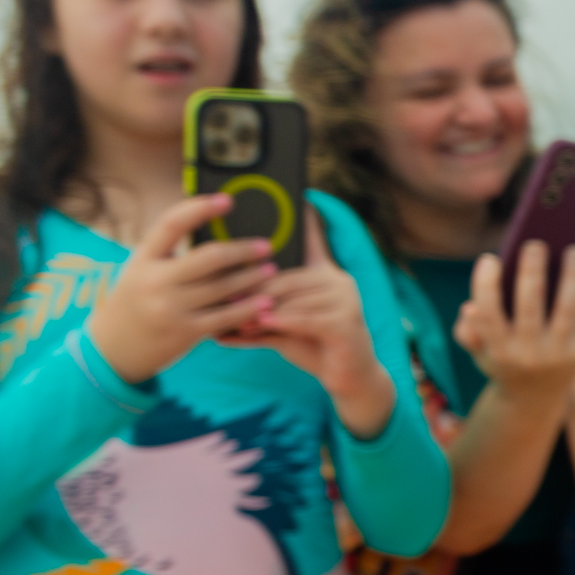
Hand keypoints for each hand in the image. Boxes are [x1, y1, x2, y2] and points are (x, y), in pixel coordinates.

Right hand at [86, 195, 275, 384]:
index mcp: (143, 258)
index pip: (172, 224)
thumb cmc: (136, 301)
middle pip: (209, 257)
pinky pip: (225, 317)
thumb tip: (216, 232)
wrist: (114, 347)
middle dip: (242, 251)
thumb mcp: (141, 271)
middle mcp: (155, 280)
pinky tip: (265, 302)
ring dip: (252, 278)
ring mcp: (170, 308)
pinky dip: (248, 309)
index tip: (227, 201)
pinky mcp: (185, 332)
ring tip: (270, 270)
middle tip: (265, 246)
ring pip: (222, 287)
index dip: (200, 208)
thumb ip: (170, 254)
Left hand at [223, 209, 394, 437]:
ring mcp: (345, 301)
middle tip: (224, 297)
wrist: (351, 380)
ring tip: (236, 321)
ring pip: (292, 299)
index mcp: (325, 275)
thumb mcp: (285, 326)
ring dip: (261, 311)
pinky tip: (261, 327)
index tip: (297, 194)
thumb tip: (224, 313)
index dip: (305, 219)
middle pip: (286, 277)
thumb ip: (260, 315)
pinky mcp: (346, 323)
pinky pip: (305, 318)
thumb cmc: (315, 347)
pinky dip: (280, 323)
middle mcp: (338, 281)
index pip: (314, 242)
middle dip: (253, 290)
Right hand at [453, 241, 574, 402]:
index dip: (486, 284)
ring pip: (566, 308)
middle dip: (532, 270)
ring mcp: (556, 355)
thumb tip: (472, 306)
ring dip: (571, 275)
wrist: (535, 398)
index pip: (489, 314)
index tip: (490, 258)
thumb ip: (468, 330)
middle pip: (530, 305)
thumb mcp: (479, 351)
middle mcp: (528, 354)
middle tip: (535, 243)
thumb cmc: (502, 360)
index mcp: (498, 351)